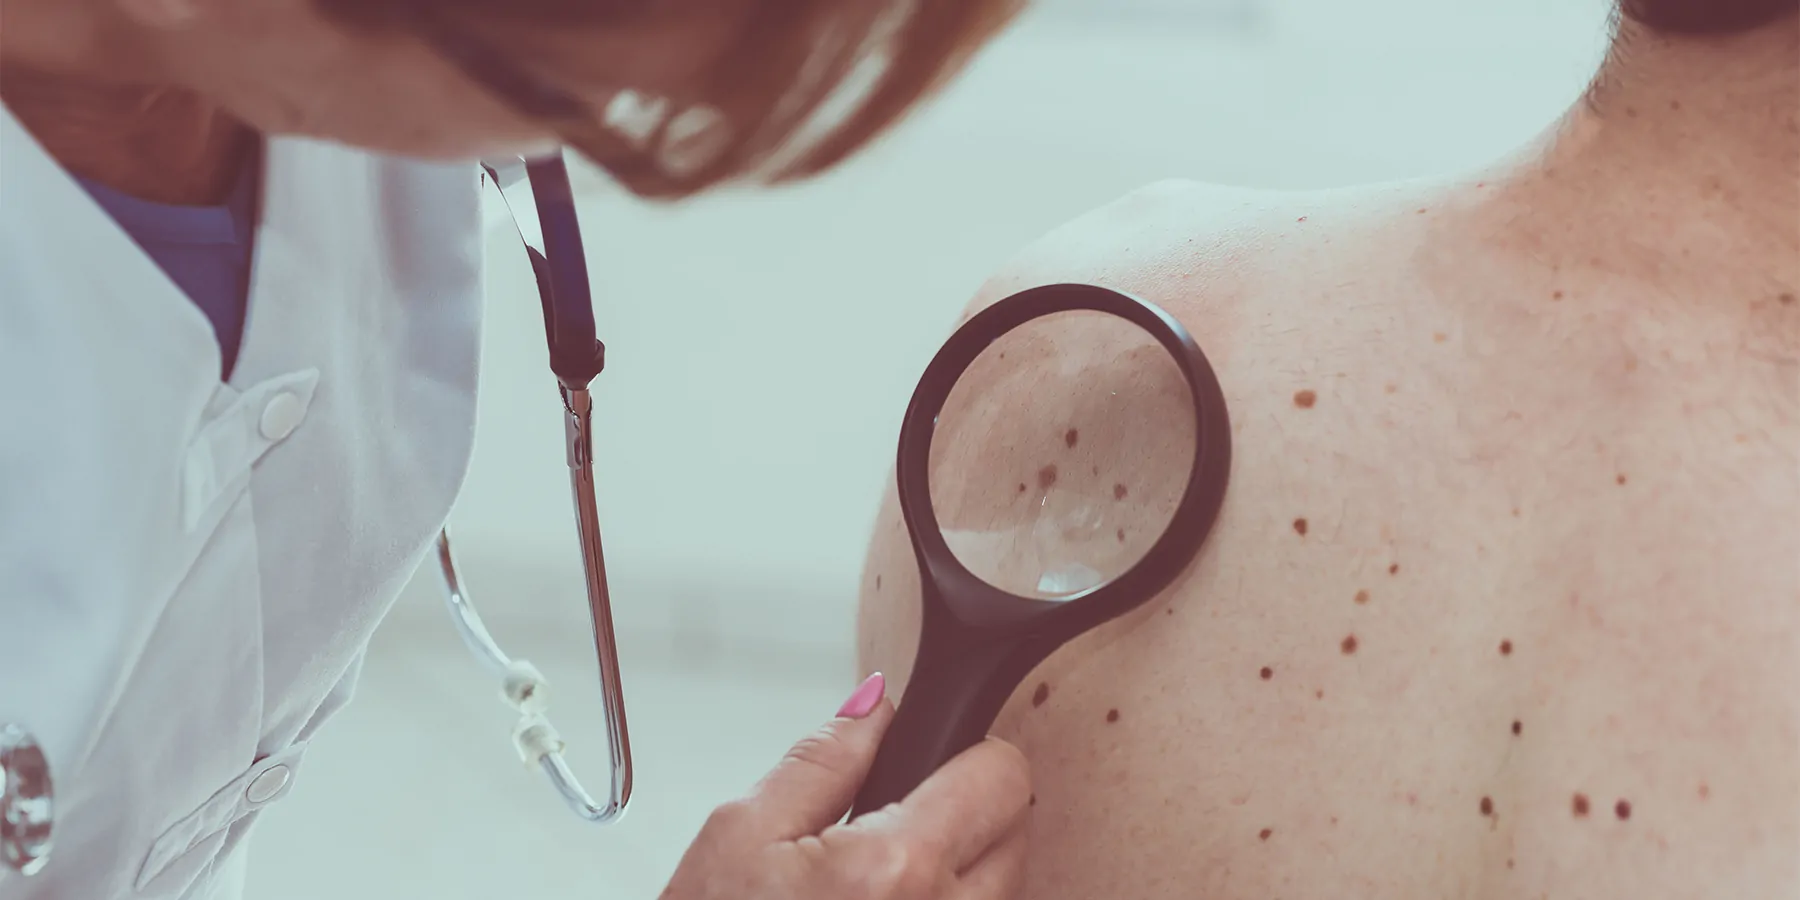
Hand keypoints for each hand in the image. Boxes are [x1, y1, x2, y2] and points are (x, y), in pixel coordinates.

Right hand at [659, 673, 1031, 899]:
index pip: (1004, 774)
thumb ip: (821, 760)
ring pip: (1004, 887)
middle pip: (1017, 830)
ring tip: (881, 882)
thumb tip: (875, 706)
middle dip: (969, 811)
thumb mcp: (739, 835)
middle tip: (896, 824)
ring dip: (962, 869)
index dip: (968, 754)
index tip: (934, 760)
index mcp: (896, 871)